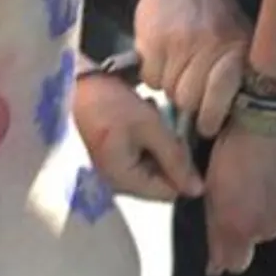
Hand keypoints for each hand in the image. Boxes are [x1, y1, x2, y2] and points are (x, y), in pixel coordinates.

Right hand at [72, 74, 203, 201]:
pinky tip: (139, 120)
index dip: (182, 169)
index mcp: (123, 181)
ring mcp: (112, 171)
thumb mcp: (150, 127)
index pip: (168, 192)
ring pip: (152, 166)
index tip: (180, 141)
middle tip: (163, 126)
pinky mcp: (110, 158)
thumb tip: (198, 190)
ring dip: (157, 144)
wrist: (78, 83)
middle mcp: (115, 183)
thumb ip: (176, 159)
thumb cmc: (112, 104)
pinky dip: (145, 139)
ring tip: (149, 119)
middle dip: (168, 154)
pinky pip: (139, 156)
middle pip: (160, 180)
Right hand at [136, 0, 250, 137]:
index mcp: (235, 49)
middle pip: (188, 100)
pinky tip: (163, 56)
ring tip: (178, 65)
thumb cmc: (216, 15)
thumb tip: (233, 121)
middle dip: (188, 99)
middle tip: (190, 85)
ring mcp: (178, 43)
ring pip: (167, 91)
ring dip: (170, 84)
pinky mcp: (152, 39)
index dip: (211, 117)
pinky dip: (154, 73)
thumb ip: (237, 76)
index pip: (220, 96)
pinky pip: (149, 77)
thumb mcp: (240, 39)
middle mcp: (208, 46)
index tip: (206, 126)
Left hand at [202, 122, 275, 275]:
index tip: (220, 250)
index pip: (233, 263)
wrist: (270, 115)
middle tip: (240, 187)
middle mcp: (266, 227)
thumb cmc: (233, 145)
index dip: (226, 255)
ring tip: (259, 174)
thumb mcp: (212, 185)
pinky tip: (275, 171)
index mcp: (237, 225)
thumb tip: (217, 267)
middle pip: (254, 237)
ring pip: (275, 221)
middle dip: (247, 220)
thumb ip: (216, 230)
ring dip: (267, 207)